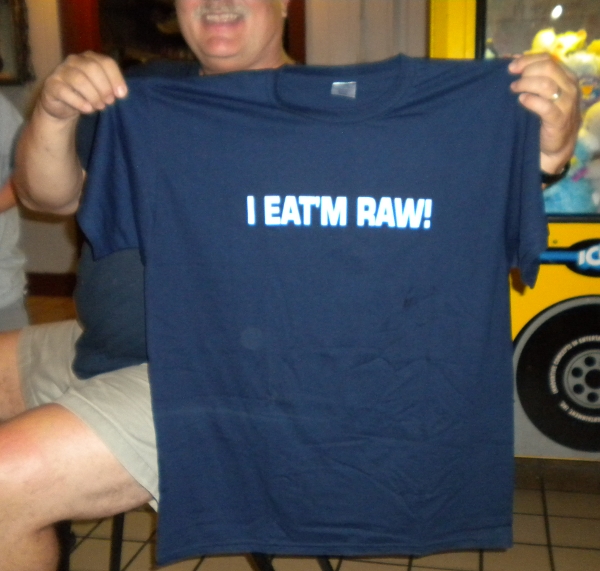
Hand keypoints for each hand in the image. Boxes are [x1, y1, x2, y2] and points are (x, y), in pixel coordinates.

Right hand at [37, 51, 127, 122]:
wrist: (62, 106)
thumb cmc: (85, 96)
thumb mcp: (101, 90)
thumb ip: (111, 88)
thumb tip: (121, 93)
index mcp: (89, 59)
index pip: (106, 62)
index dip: (116, 78)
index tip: (121, 95)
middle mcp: (74, 61)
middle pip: (92, 68)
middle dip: (104, 87)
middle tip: (109, 102)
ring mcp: (61, 71)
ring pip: (79, 80)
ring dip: (93, 96)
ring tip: (99, 106)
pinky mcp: (51, 85)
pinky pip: (65, 91)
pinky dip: (79, 102)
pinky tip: (87, 109)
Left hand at [509, 53, 579, 174]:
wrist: (555, 146)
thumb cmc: (543, 117)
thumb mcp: (540, 94)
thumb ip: (530, 76)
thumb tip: (511, 59)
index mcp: (566, 77)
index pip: (548, 59)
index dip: (528, 60)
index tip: (510, 67)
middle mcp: (569, 87)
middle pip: (547, 68)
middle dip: (526, 70)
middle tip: (512, 80)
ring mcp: (567, 103)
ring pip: (546, 84)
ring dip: (526, 84)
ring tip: (514, 90)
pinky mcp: (559, 119)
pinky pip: (545, 106)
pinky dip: (531, 101)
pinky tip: (521, 101)